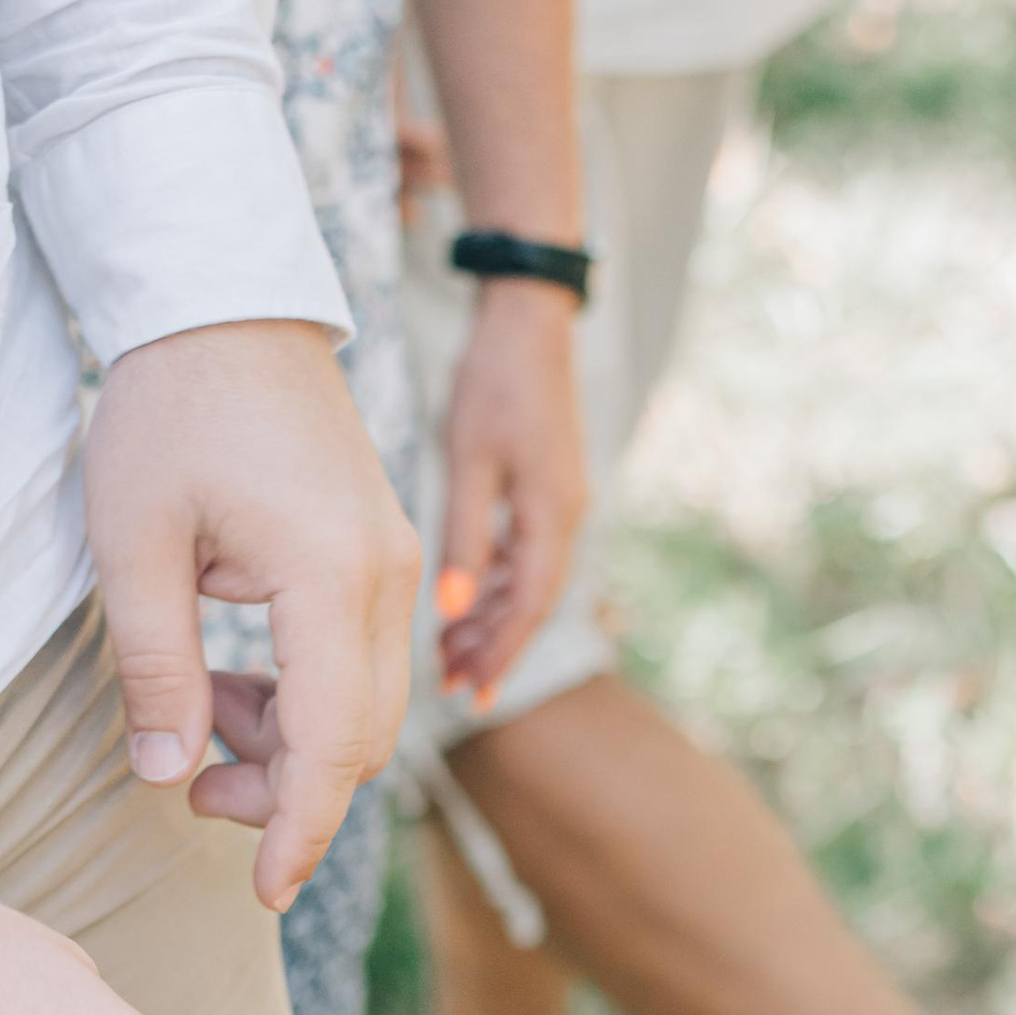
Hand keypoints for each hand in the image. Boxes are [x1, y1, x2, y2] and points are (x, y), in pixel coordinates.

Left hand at [83, 319, 419, 912]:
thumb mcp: (133, 543)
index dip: (298, 830)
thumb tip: (166, 775)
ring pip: (368, 705)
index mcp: (332, 574)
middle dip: (288, 792)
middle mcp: (389, 575)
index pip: (334, 742)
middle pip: (364, 738)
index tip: (266, 895)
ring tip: (206, 720)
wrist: (220, 298)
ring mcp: (396, 561)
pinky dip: (307, 696)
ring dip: (294, 742)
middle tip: (197, 792)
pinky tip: (239, 679)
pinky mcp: (381, 551)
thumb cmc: (167, 404)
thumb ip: (153, 669)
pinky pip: (360, 659)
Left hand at [431, 283, 588, 707]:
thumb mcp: (470, 459)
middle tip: (451, 689)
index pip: (528, 607)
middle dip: (493, 649)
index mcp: (552, 515)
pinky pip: (525, 556)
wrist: (526, 318)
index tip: (470, 695)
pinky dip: (496, 586)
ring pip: (528, 584)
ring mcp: (560, 504)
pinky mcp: (547, 490)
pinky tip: (465, 604)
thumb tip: (452, 610)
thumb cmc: (493, 379)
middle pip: (532, 605)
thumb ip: (465, 536)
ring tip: (449, 654)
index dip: (499, 656)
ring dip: (492, 621)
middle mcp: (566, 517)